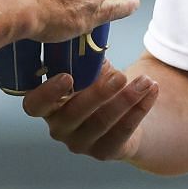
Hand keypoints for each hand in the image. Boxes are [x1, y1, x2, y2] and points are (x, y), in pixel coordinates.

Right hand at [22, 61, 159, 161]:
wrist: (120, 116)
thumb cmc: (97, 86)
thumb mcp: (89, 71)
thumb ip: (85, 59)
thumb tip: (91, 36)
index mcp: (48, 106)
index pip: (34, 105)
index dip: (47, 93)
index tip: (67, 76)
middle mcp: (59, 128)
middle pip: (74, 113)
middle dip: (99, 93)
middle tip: (120, 75)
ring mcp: (80, 143)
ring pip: (102, 122)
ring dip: (127, 99)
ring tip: (146, 80)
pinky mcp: (104, 152)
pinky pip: (123, 131)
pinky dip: (140, 109)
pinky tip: (153, 91)